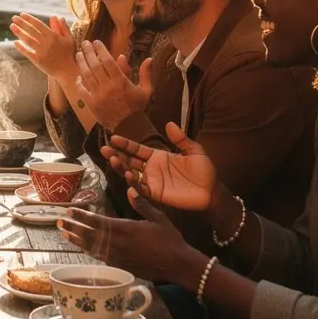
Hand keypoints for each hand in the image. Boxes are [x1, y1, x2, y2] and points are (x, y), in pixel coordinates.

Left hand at [10, 13, 78, 84]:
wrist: (67, 71)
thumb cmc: (69, 54)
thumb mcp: (69, 39)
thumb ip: (62, 27)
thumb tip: (55, 16)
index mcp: (54, 36)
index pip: (39, 25)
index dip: (30, 19)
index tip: (22, 14)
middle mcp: (47, 43)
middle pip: (32, 31)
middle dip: (22, 23)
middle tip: (13, 18)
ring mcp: (42, 52)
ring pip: (28, 40)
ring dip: (19, 33)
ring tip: (12, 26)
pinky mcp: (38, 61)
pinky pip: (27, 52)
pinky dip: (21, 47)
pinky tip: (15, 42)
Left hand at [57, 189, 202, 285]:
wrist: (178, 265)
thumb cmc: (170, 239)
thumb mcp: (158, 217)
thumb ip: (142, 205)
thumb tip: (130, 189)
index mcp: (124, 228)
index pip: (96, 221)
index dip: (81, 216)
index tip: (69, 211)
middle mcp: (118, 243)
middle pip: (89, 235)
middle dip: (73, 228)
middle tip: (58, 222)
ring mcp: (119, 257)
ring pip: (92, 248)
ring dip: (77, 241)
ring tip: (64, 235)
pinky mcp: (122, 266)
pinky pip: (101, 258)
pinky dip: (90, 252)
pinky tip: (84, 249)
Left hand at [75, 40, 151, 128]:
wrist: (128, 127)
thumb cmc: (137, 107)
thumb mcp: (145, 90)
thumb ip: (145, 74)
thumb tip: (148, 58)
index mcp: (121, 82)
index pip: (108, 61)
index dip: (101, 50)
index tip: (97, 42)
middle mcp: (108, 87)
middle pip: (95, 65)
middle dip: (88, 52)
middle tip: (85, 44)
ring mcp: (98, 96)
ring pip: (87, 75)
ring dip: (82, 63)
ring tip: (79, 54)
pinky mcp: (92, 104)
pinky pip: (82, 90)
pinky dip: (79, 82)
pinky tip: (78, 76)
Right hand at [101, 122, 218, 211]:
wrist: (212, 192)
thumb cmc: (204, 171)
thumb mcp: (194, 151)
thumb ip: (181, 139)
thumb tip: (169, 124)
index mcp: (157, 156)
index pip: (137, 149)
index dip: (125, 144)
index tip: (113, 138)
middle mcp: (151, 168)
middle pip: (129, 160)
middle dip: (116, 155)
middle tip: (105, 149)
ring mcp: (152, 181)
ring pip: (131, 174)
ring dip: (121, 168)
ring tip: (114, 160)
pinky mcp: (156, 194)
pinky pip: (141, 189)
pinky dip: (134, 183)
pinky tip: (129, 176)